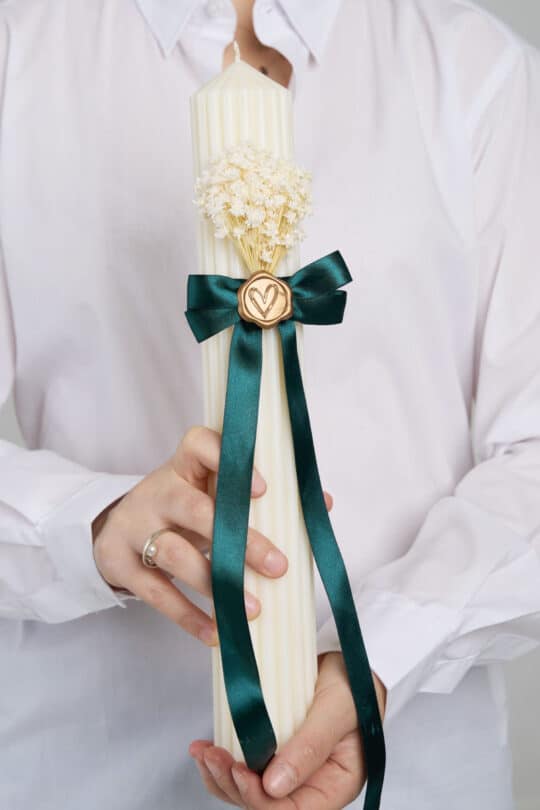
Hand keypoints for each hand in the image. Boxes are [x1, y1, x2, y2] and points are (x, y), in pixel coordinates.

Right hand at [92, 425, 332, 646]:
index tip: (262, 489)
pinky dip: (188, 615)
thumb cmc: (184, 507)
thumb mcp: (213, 494)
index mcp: (184, 466)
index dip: (226, 460)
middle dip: (238, 540)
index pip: (198, 444)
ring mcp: (134, 526)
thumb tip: (324, 503)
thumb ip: (261, 498)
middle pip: (194, 510)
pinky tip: (218, 630)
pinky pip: (155, 593)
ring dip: (215, 583)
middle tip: (278, 567)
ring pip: (172, 553)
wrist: (115, 528)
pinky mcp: (119, 562)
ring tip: (253, 609)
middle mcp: (158, 492)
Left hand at [189, 651, 385, 808]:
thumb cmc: (355, 683)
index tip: (239, 771)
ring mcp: (292, 768)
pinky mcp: (276, 750)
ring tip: (203, 752)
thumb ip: (309, 748)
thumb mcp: (336, 712)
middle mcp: (311, 783)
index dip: (260, 800)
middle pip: (266, 804)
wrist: (354, 659)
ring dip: (222, 775)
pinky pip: (247, 765)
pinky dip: (224, 759)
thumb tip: (274, 786)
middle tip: (212, 756)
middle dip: (234, 785)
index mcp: (334, 785)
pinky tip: (207, 747)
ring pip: (250, 789)